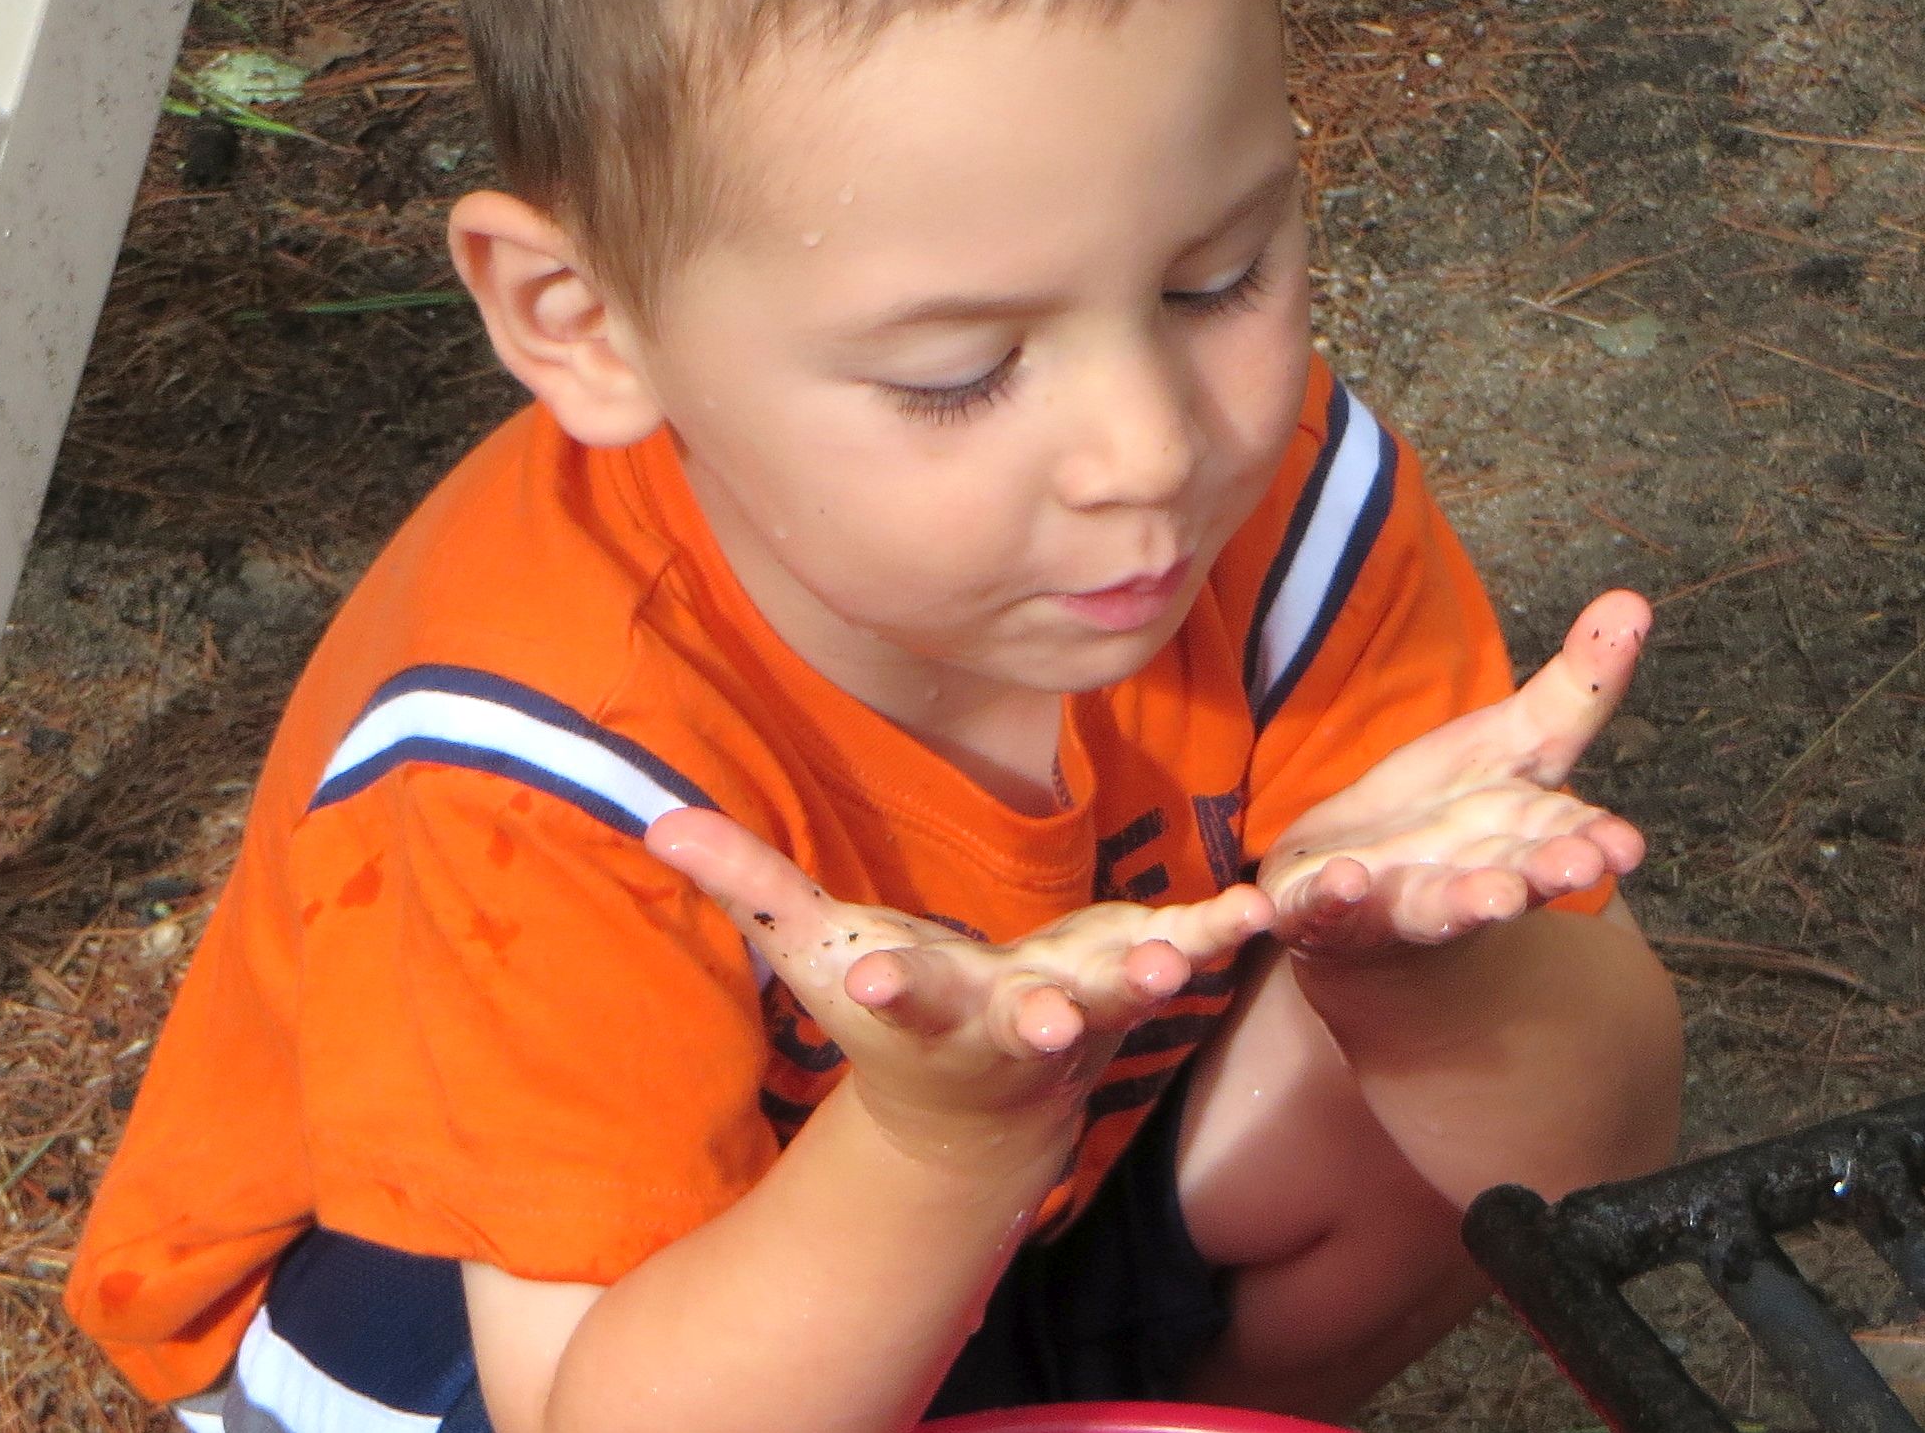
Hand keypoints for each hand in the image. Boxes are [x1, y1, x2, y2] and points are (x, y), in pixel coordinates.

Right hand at [646, 808, 1272, 1158]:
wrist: (979, 1106)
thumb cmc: (887, 1011)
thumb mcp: (814, 949)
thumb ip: (748, 883)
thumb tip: (656, 817)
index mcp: (923, 1011)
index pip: (897, 1000)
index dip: (884, 988)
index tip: (868, 980)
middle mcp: (1004, 1022)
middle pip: (1015, 1024)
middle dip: (1027, 1023)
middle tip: (1039, 1025)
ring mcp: (1080, 1009)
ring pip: (1115, 1000)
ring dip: (1146, 983)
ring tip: (1176, 967)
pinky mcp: (1132, 977)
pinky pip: (1188, 951)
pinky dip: (1226, 933)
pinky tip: (1268, 907)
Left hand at [1261, 590, 1649, 958]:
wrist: (1358, 895)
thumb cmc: (1447, 813)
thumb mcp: (1510, 740)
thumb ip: (1573, 688)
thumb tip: (1634, 601)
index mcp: (1521, 839)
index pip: (1565, 836)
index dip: (1595, 842)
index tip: (1624, 845)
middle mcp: (1470, 880)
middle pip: (1512, 877)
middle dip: (1542, 873)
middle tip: (1579, 867)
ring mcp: (1398, 902)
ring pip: (1436, 907)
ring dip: (1464, 903)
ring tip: (1492, 898)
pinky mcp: (1328, 915)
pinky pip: (1328, 911)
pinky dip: (1334, 901)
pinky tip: (1342, 880)